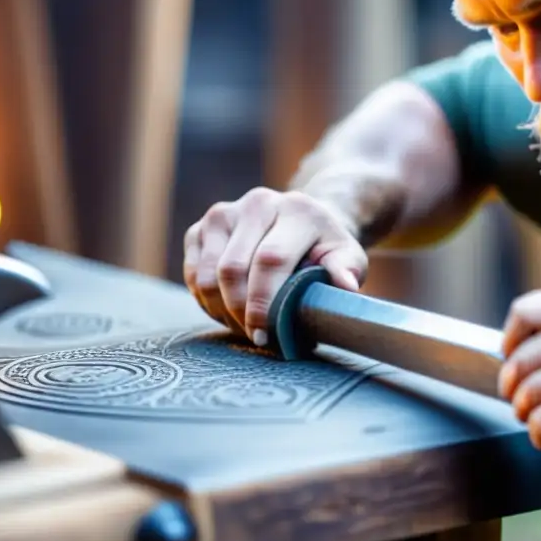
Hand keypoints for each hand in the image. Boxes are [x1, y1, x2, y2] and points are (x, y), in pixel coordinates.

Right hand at [183, 188, 367, 345]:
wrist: (300, 221)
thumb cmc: (324, 248)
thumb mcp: (347, 256)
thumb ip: (347, 269)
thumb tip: (346, 287)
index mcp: (296, 209)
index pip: (271, 259)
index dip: (264, 302)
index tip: (265, 334)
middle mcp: (257, 203)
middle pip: (233, 268)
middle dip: (240, 312)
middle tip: (254, 337)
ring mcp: (224, 213)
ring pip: (207, 274)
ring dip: (221, 309)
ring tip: (243, 325)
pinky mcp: (201, 227)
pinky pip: (193, 274)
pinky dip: (206, 301)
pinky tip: (228, 310)